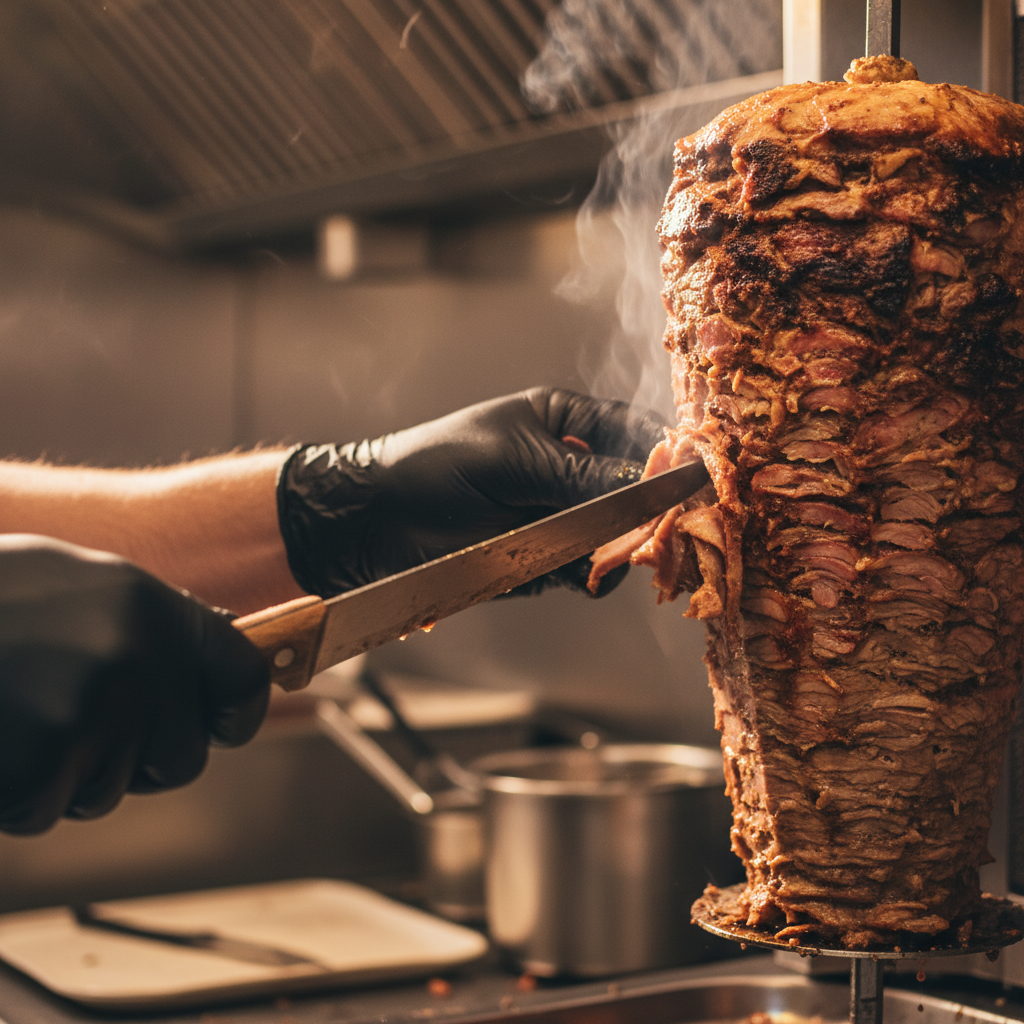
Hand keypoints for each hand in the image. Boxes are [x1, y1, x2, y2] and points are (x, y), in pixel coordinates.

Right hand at [0, 535, 268, 834]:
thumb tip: (229, 653)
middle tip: (64, 716)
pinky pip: (48, 809)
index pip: (244, 679)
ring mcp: (94, 711)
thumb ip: (151, 625)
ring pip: (111, 789)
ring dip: (65, 773)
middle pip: (182, 756)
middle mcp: (139, 656)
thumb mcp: (80, 586)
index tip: (212, 726)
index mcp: (154, 606)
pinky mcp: (44, 763)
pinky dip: (15, 794)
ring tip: (13, 711)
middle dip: (133, 757)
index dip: (230, 715)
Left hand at [277, 387, 668, 597]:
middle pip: (638, 492)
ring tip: (611, 554)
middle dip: (652, 512)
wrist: (375, 525)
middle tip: (663, 529)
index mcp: (568, 422)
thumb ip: (584, 478)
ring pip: (621, 537)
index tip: (694, 482)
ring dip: (623, 548)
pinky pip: (590, 571)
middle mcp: (574, 469)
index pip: (638, 435)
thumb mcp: (514, 462)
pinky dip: (594, 575)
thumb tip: (653, 485)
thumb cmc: (435, 468)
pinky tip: (585, 574)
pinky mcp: (549, 560)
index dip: (669, 458)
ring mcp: (563, 518)